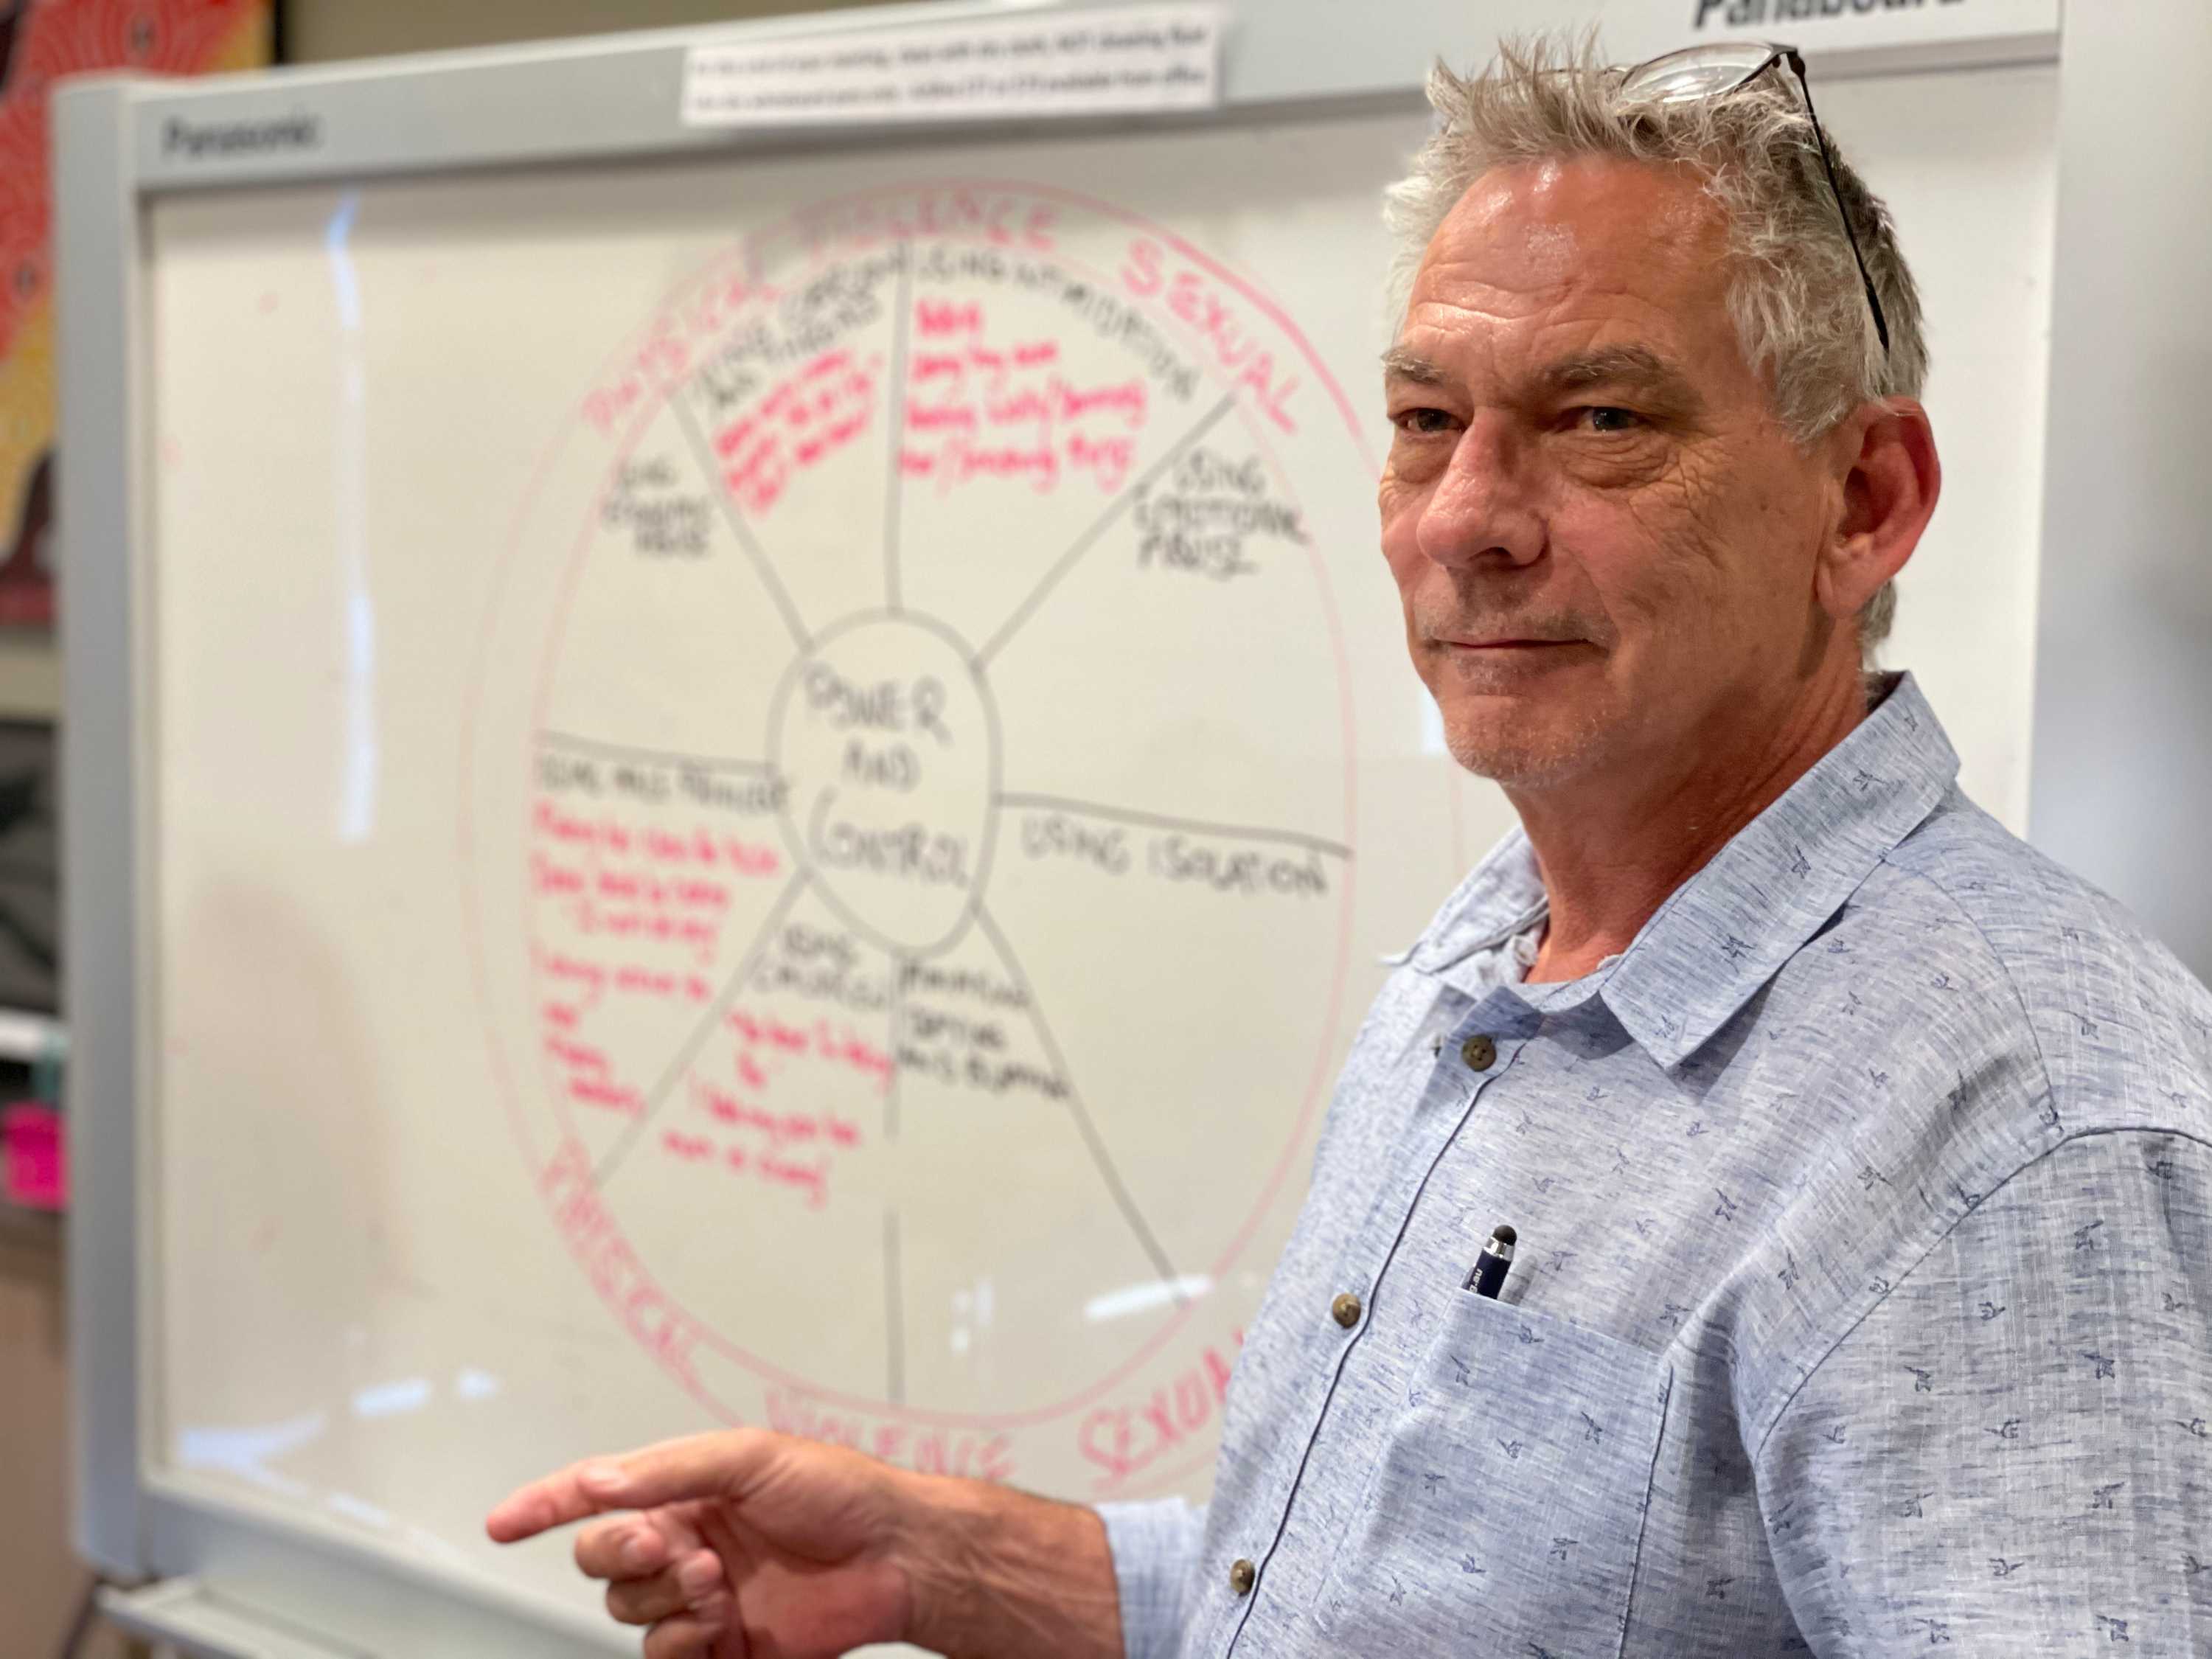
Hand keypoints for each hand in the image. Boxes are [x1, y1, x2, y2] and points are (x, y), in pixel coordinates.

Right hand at [485, 1429, 915, 1658]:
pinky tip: (719, 1624)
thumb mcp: (751, 1456)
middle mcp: (682, 1541)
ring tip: (719, 1581)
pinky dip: (683, 1644)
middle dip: (622, 1553)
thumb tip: (598, 1481)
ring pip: (629, 1611)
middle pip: (600, 1559)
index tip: (501, 1522)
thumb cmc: (836, 1491)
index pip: (595, 1495)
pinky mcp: (721, 1647)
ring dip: (664, 1599)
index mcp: (683, 1491)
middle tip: (673, 1545)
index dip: (544, 1505)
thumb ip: (668, 1470)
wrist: (893, 1554)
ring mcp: (699, 1597)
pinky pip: (665, 1657)